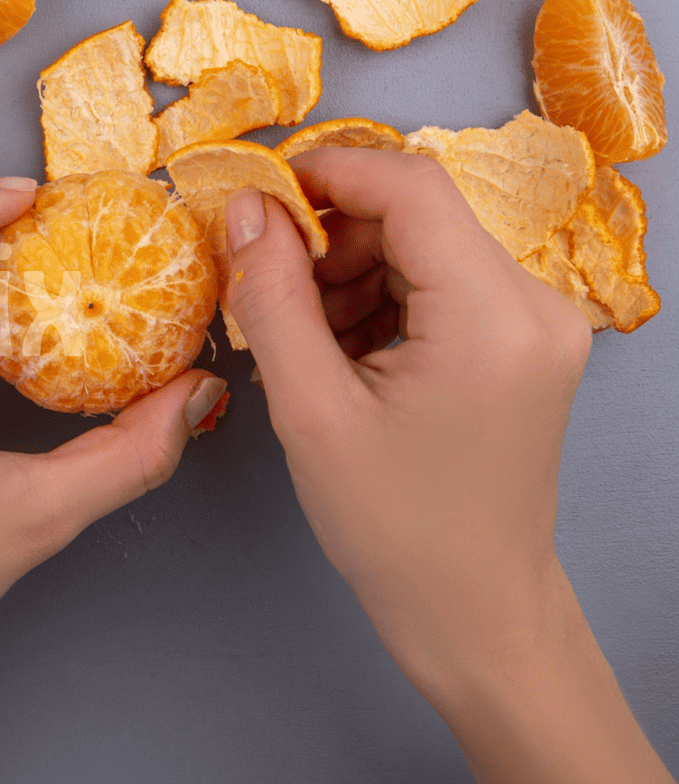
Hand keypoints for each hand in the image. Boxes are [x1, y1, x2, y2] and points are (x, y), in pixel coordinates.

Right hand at [223, 147, 678, 783]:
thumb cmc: (394, 529)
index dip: (326, 172)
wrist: (473, 611)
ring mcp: (538, 323)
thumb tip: (245, 209)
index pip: (411, 186)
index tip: (255, 193)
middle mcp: (534, 304)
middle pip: (416, 215)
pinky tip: (341, 353)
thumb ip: (272, 295)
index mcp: (493, 317)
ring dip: (349, 272)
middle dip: (329, 238)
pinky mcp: (526, 342)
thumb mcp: (311, 409)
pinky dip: (381, 299)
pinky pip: (441, 284)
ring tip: (301, 340)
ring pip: (423, 247)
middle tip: (264, 288)